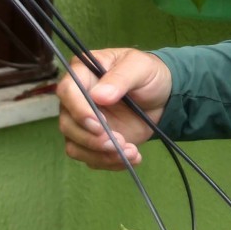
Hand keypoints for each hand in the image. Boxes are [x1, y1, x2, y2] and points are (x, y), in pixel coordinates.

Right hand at [54, 48, 171, 168]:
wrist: (162, 96)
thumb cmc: (148, 74)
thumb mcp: (139, 67)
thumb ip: (120, 78)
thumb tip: (99, 96)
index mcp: (83, 73)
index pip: (67, 91)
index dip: (79, 110)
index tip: (100, 124)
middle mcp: (77, 99)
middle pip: (67, 123)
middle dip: (92, 139)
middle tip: (119, 141)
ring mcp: (83, 123)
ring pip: (75, 145)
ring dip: (101, 155)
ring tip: (132, 152)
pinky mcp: (94, 141)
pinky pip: (91, 158)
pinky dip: (110, 162)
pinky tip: (133, 156)